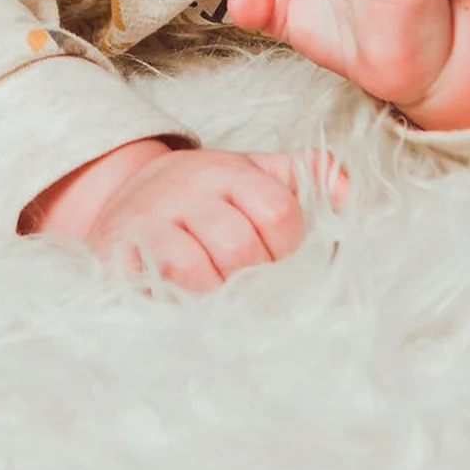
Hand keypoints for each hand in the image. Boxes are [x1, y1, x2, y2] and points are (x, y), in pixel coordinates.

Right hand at [84, 147, 346, 293]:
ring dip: (216, 291)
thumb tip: (350, 191)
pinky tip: (187, 298)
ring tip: (217, 290)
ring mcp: (150, 219)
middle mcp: (187, 187)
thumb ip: (303, 176)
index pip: (278, 212)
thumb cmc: (200, 196)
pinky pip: (160, 283)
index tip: (276, 256)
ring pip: (199, 269)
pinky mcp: (119, 249)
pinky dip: (182, 299)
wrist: (120, 198)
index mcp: (227, 170)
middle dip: (252, 276)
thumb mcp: (250, 174)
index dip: (287, 246)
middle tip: (246, 280)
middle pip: (241, 246)